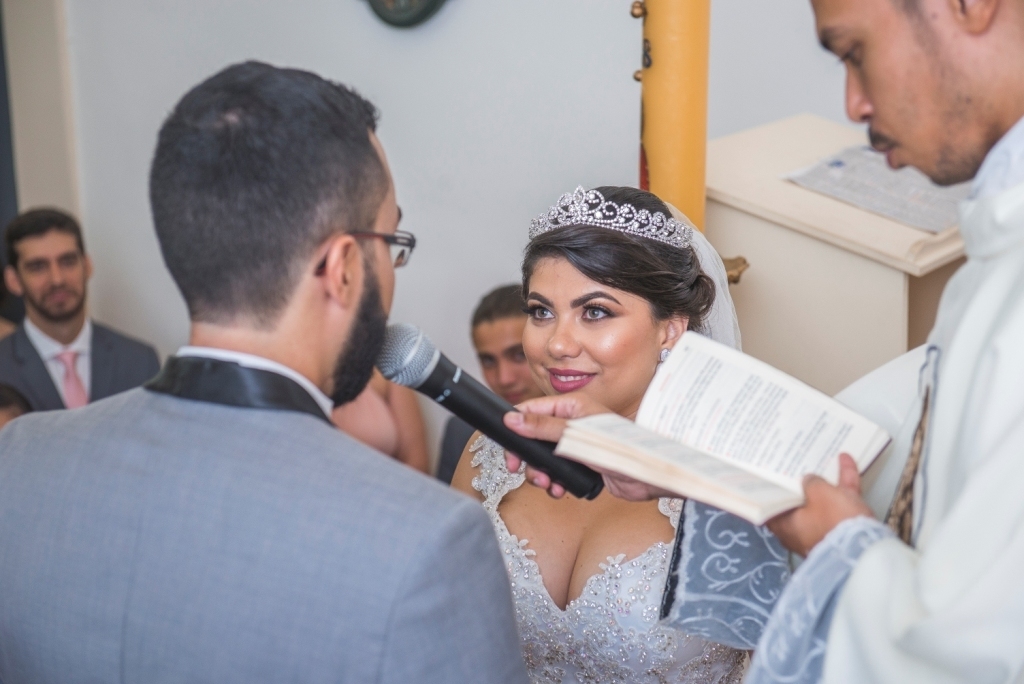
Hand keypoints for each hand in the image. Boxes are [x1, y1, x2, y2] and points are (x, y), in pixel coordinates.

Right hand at [501, 393, 673, 500]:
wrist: (647, 475)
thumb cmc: (619, 445)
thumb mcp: (574, 433)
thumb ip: (542, 427)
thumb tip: (511, 419)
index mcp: (572, 406)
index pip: (533, 409)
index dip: (516, 426)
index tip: (507, 445)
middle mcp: (572, 423)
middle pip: (534, 436)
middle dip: (527, 456)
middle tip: (518, 469)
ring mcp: (576, 445)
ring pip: (544, 457)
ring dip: (540, 473)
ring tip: (547, 483)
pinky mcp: (582, 465)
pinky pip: (558, 472)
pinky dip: (554, 482)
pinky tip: (559, 489)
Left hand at [766, 453, 874, 556]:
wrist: (865, 547)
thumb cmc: (833, 521)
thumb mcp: (817, 492)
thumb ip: (810, 482)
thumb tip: (808, 480)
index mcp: (787, 527)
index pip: (771, 509)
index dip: (772, 493)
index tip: (771, 479)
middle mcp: (802, 532)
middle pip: (799, 504)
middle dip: (803, 485)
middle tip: (798, 467)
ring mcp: (824, 531)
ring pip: (823, 502)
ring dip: (827, 481)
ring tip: (824, 459)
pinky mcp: (845, 531)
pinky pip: (841, 504)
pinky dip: (844, 485)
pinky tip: (846, 462)